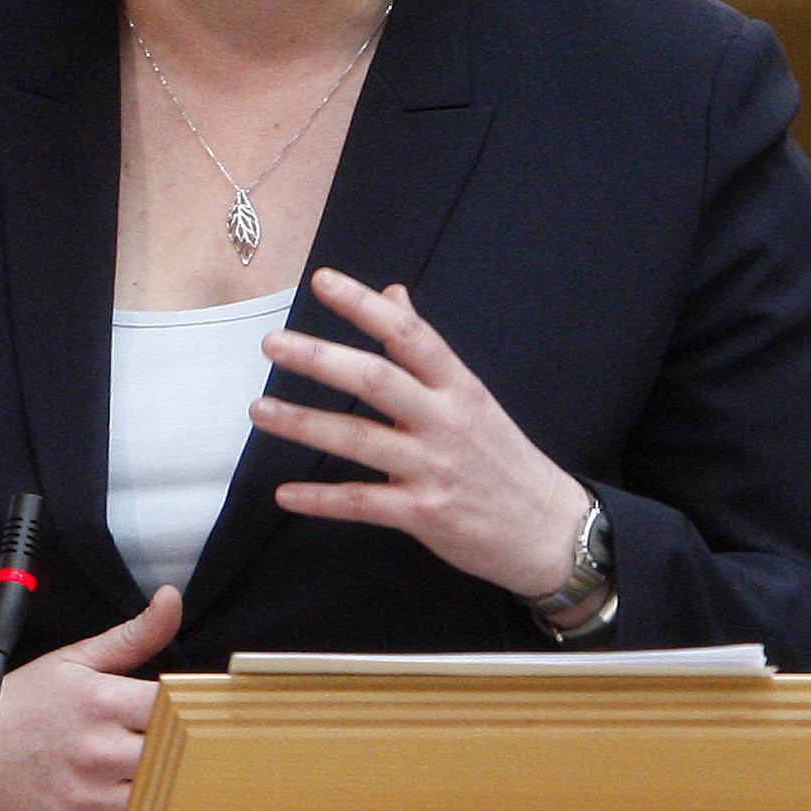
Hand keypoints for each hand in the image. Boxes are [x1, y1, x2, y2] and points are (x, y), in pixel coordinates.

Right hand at [0, 587, 177, 810]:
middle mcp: (98, 751)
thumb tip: (171, 600)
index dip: (191, 708)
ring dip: (169, 784)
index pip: (178, 707)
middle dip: (183, 748)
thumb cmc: (27, 702)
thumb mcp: (78, 659)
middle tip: (184, 744)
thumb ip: (134, 634)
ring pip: (161, 796)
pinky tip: (140, 799)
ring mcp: (88, 797)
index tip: (192, 710)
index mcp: (102, 702)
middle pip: (176, 755)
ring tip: (164, 771)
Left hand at [253, 267, 590, 600]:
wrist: (549, 530)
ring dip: (305, 424)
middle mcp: (446, 421)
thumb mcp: (474, 396)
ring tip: (260, 411)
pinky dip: (321, 500)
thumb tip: (394, 293)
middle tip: (273, 344)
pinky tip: (284, 495)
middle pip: (378, 380)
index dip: (365, 305)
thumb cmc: (503, 458)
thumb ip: (428, 349)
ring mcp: (434, 468)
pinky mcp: (424, 514)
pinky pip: (363, 502)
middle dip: (322, 359)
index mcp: (459, 387)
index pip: (410, 334)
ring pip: (359, 439)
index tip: (323, 281)